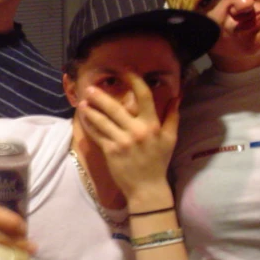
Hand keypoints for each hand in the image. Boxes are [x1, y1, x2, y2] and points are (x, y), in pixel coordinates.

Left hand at [77, 73, 178, 203]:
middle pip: (116, 108)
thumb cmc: (158, 162)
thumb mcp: (170, 139)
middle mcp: (137, 131)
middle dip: (101, 96)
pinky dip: (89, 125)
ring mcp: (122, 142)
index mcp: (152, 125)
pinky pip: (97, 135)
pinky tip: (83, 118)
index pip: (144, 97)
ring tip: (83, 101)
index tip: (125, 71)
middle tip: (90, 87)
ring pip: (103, 121)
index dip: (134, 81)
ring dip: (91, 110)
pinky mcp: (111, 152)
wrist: (147, 188)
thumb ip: (172, 116)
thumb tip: (177, 96)